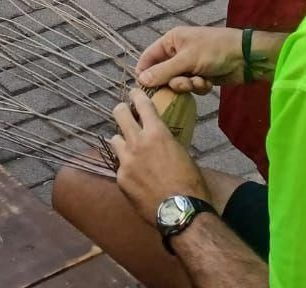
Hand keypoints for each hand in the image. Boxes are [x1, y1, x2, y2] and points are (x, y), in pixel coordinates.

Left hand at [108, 89, 210, 222]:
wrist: (181, 213)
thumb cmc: (191, 184)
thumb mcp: (182, 154)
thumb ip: (166, 142)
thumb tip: (161, 140)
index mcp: (157, 133)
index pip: (142, 104)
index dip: (136, 95)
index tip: (134, 93)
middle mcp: (137, 142)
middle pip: (120, 114)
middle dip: (122, 110)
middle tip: (125, 112)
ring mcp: (126, 160)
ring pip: (114, 139)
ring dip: (122, 140)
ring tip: (129, 148)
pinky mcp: (121, 178)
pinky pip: (119, 165)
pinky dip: (126, 166)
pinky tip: (135, 176)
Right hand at [136, 26, 244, 94]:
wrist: (245, 57)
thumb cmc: (214, 50)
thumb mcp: (186, 60)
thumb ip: (163, 71)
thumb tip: (141, 79)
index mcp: (171, 41)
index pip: (148, 57)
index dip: (145, 72)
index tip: (144, 89)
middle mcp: (177, 52)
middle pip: (163, 73)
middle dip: (173, 81)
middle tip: (183, 83)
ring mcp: (190, 65)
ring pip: (177, 82)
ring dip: (188, 85)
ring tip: (199, 81)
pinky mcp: (201, 76)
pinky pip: (191, 87)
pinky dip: (199, 86)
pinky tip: (208, 82)